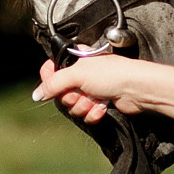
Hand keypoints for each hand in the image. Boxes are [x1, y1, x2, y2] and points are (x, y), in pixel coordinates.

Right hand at [34, 51, 150, 126]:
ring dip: (84, 106)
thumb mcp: (77, 74)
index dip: (51, 80)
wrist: (136, 89)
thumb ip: (53, 84)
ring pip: (74, 106)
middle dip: (72, 97)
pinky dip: (94, 112)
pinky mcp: (101, 103)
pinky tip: (103, 106)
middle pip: (62, 93)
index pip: (52, 71)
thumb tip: (37, 94)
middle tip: (81, 93)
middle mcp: (83, 74)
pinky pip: (87, 114)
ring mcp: (92, 89)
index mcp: (76, 60)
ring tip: (95, 99)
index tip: (53, 85)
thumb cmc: (113, 73)